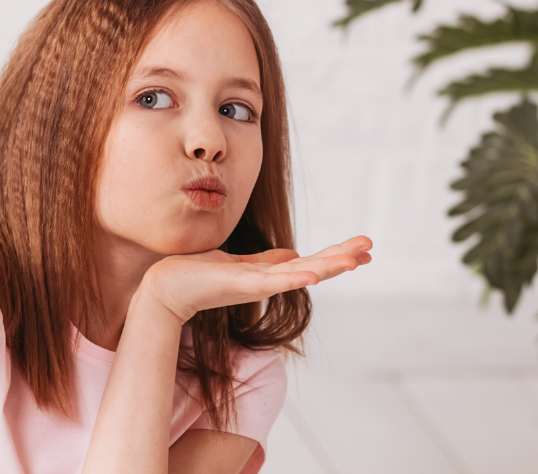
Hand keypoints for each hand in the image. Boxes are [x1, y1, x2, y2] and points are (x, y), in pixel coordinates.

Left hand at [139, 236, 372, 323]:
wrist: (166, 287)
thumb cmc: (198, 274)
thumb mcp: (239, 263)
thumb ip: (266, 262)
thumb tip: (293, 254)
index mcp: (269, 275)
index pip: (312, 263)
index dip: (337, 255)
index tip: (364, 248)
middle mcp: (268, 282)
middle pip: (315, 268)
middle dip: (343, 258)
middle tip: (371, 248)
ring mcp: (257, 285)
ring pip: (301, 275)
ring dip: (328, 268)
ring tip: (354, 260)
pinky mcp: (241, 285)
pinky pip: (274, 281)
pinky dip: (295, 278)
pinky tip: (313, 274)